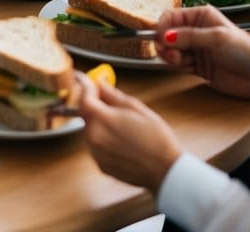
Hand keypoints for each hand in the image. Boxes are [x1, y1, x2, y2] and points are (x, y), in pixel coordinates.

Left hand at [76, 72, 181, 191]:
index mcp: (103, 120)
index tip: (83, 77)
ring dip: (97, 121)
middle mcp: (94, 138)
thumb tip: (100, 83)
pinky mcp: (101, 164)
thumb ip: (114, 96)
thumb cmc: (157, 139)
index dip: (83, 85)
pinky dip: (102, 137)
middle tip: (103, 96)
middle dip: (92, 103)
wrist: (167, 171)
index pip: (84, 98)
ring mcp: (96, 153)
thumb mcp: (137, 109)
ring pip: (89, 129)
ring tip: (120, 122)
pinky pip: (95, 145)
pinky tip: (120, 139)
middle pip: (85, 114)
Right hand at [153, 6, 249, 98]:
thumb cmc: (245, 51)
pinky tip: (185, 67)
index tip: (161, 37)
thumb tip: (165, 36)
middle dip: (165, 43)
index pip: (171, 16)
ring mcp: (195, 49)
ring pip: (169, 49)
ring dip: (170, 56)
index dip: (162, 26)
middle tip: (170, 53)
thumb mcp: (217, 38)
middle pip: (167, 33)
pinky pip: (176, 63)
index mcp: (201, 16)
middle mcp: (195, 30)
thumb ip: (189, 36)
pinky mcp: (195, 65)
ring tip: (180, 60)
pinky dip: (176, 65)